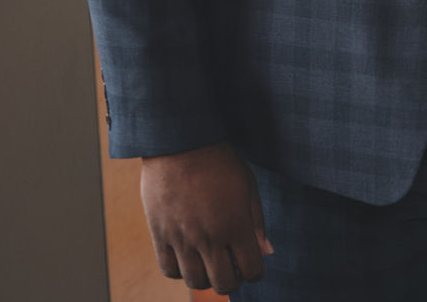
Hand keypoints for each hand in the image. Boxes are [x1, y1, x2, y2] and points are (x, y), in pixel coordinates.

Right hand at [138, 141, 271, 294]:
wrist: (180, 143)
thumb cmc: (220, 161)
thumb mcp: (248, 186)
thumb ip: (257, 223)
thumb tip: (267, 252)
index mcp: (235, 225)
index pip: (252, 270)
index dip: (256, 273)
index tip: (253, 264)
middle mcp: (209, 237)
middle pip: (223, 283)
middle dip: (233, 280)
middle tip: (232, 266)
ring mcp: (182, 239)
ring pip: (195, 282)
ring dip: (206, 277)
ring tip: (210, 262)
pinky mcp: (160, 235)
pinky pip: (169, 270)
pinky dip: (181, 271)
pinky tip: (189, 257)